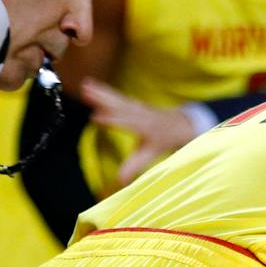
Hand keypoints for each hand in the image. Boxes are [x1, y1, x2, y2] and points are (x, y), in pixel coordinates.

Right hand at [81, 79, 200, 190]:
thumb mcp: (150, 155)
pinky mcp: (132, 102)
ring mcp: (135, 106)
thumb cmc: (163, 141)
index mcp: (144, 127)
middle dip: (103, 99)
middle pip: (119, 106)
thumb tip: (120, 181)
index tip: (95, 118)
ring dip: (100, 92)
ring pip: (116, 98)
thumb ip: (134, 166)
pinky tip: (90, 84)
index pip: (125, 123)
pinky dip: (104, 90)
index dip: (111, 121)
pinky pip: (116, 95)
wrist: (180, 124)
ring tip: (85, 85)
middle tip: (86, 93)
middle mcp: (139, 114)